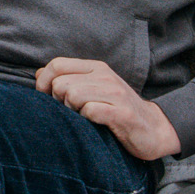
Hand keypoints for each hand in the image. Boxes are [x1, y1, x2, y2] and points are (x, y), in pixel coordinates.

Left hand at [36, 57, 180, 162]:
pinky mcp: (121, 113)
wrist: (155, 129)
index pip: (57, 64)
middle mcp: (105, 76)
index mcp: (96, 67)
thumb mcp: (93, 89)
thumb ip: (68, 79)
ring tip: (83, 117)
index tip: (45, 98)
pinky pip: (89, 111)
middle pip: (61, 83)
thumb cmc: (118, 110)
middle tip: (70, 111)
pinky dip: (86, 120)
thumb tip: (39, 74)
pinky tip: (94, 124)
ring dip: (72, 111)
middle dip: (58, 101)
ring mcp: (114, 93)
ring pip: (72, 95)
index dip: (43, 82)